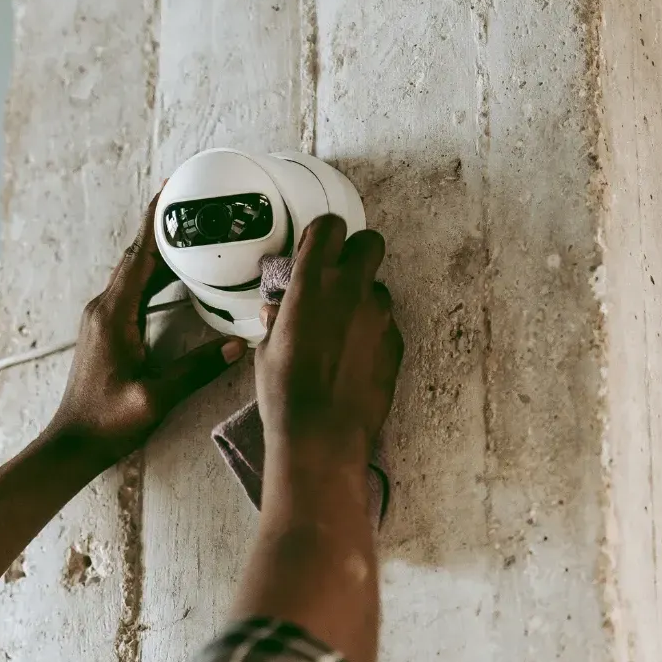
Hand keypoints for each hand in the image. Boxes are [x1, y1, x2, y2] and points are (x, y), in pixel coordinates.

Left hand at [43, 193, 246, 464]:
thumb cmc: (108, 422)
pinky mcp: (109, 330)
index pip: (138, 256)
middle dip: (165, 229)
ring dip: (163, 253)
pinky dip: (158, 276)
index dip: (156, 222)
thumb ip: (196, 370)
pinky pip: (136, 290)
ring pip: (137, 273)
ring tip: (194, 233)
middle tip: (195, 205)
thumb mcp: (156, 398)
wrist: (74, 444)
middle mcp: (106, 308)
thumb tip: (237, 346)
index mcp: (114, 314)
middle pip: (139, 257)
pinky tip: (180, 276)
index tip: (171, 189)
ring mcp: (105, 318)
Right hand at [255, 216, 402, 494]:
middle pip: (370, 243)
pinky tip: (352, 357)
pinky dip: (371, 332)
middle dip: (355, 254)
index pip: (331, 227)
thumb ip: (278, 319)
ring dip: (362, 299)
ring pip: (378, 288)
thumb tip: (279, 310)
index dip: (322, 235)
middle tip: (336, 279)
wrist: (321, 435)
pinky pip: (385, 324)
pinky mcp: (396, 343)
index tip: (313, 251)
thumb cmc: (284, 393)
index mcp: (313, 283)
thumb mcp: (266, 350)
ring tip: (341, 330)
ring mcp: (380, 316)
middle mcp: (351, 290)